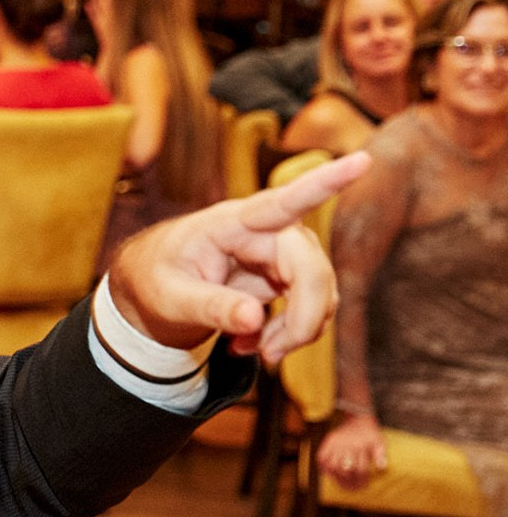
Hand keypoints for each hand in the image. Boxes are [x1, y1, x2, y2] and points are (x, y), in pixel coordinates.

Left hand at [107, 150, 370, 360]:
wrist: (153, 289)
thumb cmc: (156, 281)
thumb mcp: (170, 299)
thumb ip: (210, 307)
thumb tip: (253, 318)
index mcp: (230, 223)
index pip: (282, 202)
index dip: (324, 183)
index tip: (362, 159)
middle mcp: (264, 231)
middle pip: (312, 269)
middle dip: (303, 319)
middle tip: (269, 357)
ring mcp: (281, 252)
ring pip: (320, 292)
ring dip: (296, 330)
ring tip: (252, 350)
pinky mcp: (288, 274)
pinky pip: (311, 306)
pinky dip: (290, 332)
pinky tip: (254, 344)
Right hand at [317, 412, 387, 489]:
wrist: (358, 419)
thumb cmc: (370, 433)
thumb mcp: (379, 442)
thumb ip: (380, 454)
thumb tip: (382, 467)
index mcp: (360, 446)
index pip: (360, 469)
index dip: (362, 480)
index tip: (363, 487)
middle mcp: (346, 445)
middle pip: (344, 469)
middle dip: (348, 481)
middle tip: (351, 489)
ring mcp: (335, 444)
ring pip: (331, 465)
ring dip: (335, 476)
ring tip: (340, 483)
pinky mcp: (328, 442)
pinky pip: (321, 457)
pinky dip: (323, 466)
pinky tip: (328, 473)